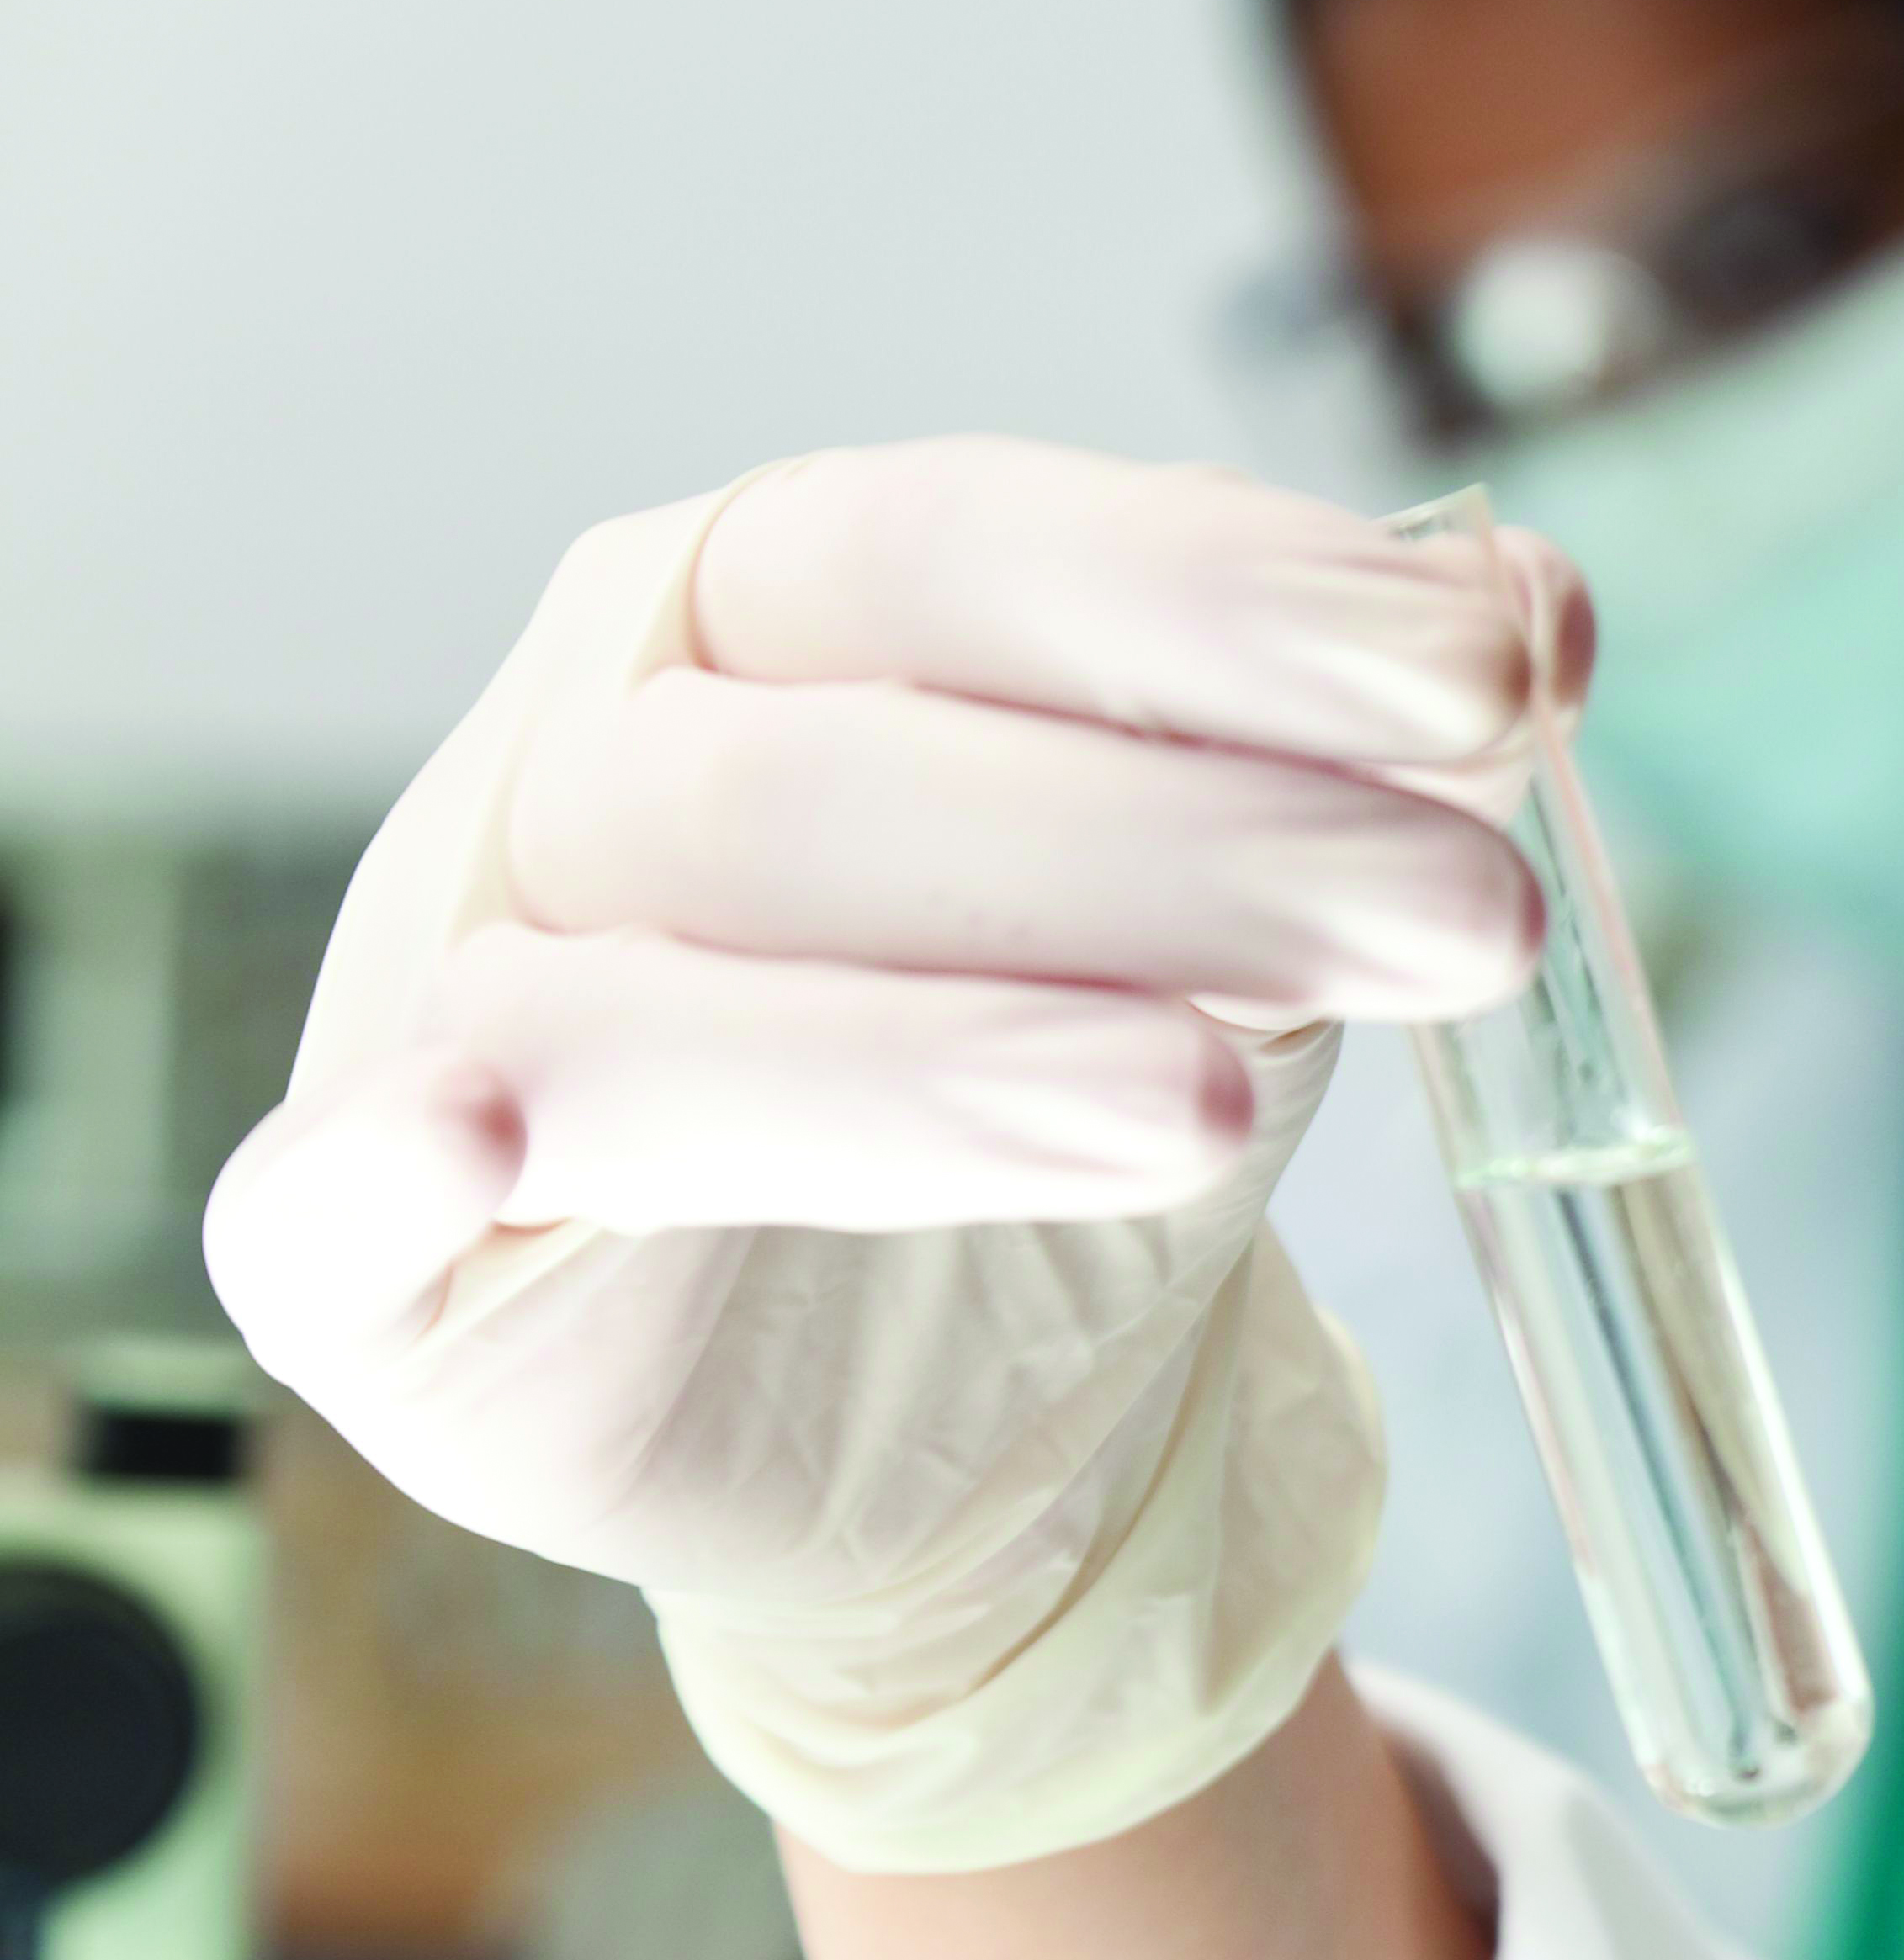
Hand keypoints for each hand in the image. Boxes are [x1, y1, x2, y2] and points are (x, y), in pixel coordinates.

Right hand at [209, 439, 1570, 1867]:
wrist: (981, 1415)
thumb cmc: (1092, 1078)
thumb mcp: (1257, 908)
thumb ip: (1358, 754)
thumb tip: (1529, 607)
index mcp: (769, 613)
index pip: (961, 544)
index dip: (1223, 598)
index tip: (1501, 673)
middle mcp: (587, 774)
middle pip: (841, 779)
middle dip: (1180, 845)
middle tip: (1467, 920)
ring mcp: (452, 1011)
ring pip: (645, 1005)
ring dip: (938, 1052)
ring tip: (1215, 1107)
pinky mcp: (377, 1269)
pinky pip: (318, 1211)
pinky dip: (386, 1172)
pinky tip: (464, 1149)